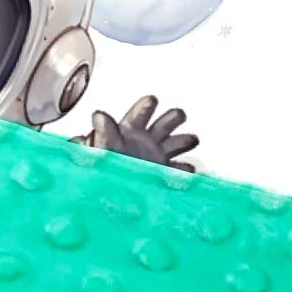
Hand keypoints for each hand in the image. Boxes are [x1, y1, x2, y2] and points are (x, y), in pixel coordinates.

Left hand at [83, 95, 197, 170]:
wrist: (109, 192)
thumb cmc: (103, 167)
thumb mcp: (103, 147)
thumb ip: (104, 132)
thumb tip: (99, 115)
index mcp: (129, 131)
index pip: (139, 114)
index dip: (146, 106)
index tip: (152, 100)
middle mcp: (145, 140)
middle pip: (163, 124)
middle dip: (173, 118)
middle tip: (179, 115)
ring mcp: (156, 155)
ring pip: (175, 143)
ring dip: (184, 140)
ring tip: (192, 139)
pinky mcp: (163, 173)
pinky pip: (178, 169)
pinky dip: (184, 169)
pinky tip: (189, 168)